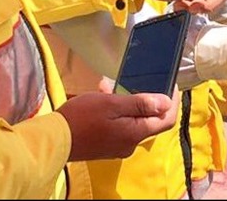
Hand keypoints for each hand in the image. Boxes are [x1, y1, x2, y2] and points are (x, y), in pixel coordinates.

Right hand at [57, 90, 175, 160]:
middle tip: (133, 80)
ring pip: (133, 120)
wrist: (54, 140)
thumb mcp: (112, 104)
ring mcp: (118, 146)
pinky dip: (116, 110)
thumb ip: (141, 104)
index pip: (167, 119)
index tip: (169, 83)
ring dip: (126, 101)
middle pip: (151, 119)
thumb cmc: (82, 118)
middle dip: (144, 97)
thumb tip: (166, 102)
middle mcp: (131, 143)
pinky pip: (120, 125)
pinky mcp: (107, 145)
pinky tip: (102, 96)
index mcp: (136, 133)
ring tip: (109, 86)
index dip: (172, 101)